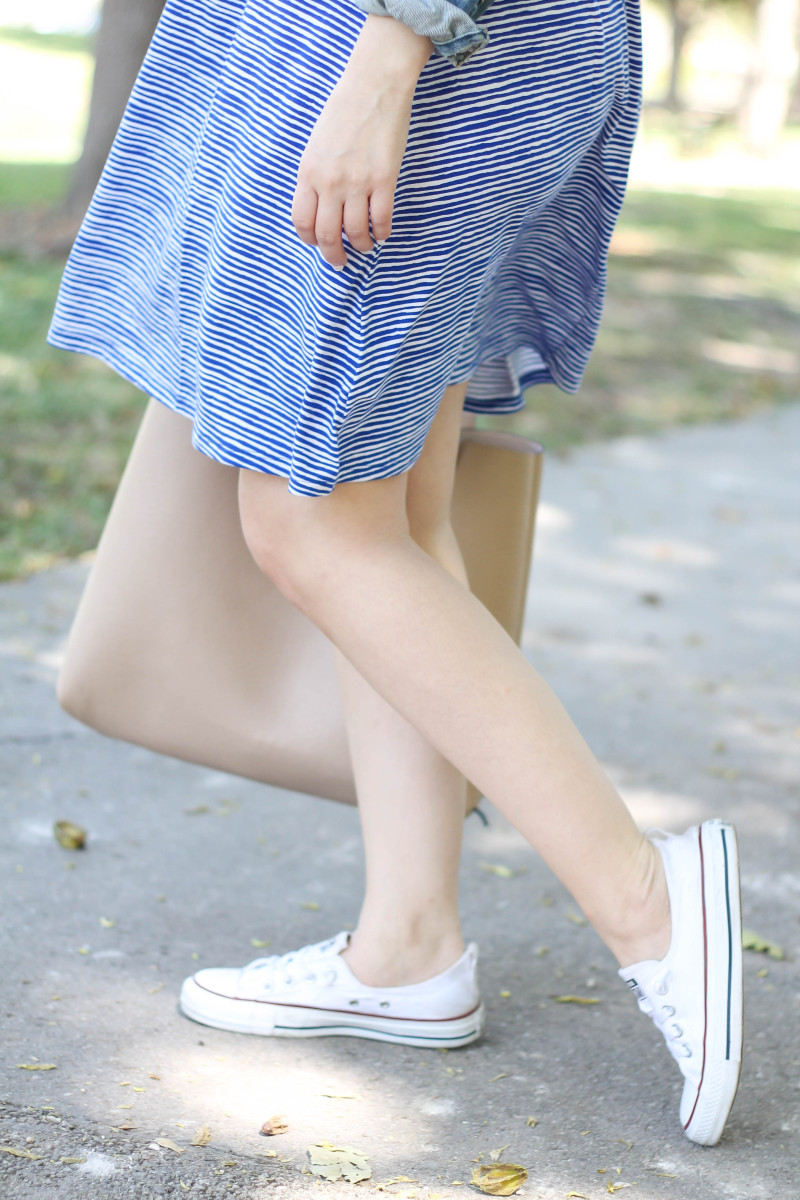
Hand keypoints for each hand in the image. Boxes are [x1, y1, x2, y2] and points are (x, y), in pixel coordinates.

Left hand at [291, 16, 432, 268]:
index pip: (302, 222)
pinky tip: (382, 233)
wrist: (374, 85)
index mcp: (309, 172)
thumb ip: (316, 176)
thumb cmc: (345, 110)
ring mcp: (357, 182)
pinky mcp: (384, 180)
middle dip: (334, 255)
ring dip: (361, 246)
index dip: (311, 240)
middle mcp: (330, 182)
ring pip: (356, 233)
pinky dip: (382, 233)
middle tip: (341, 262)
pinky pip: (382, 220)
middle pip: (327, 235)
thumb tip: (322, 207)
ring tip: (366, 246)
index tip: (320, 245)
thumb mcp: (317, 144)